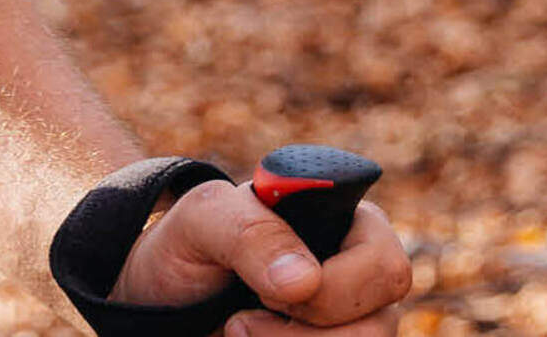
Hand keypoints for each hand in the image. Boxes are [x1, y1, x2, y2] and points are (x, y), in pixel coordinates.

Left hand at [112, 177, 412, 334]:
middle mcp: (361, 279)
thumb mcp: (203, 220)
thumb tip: (306, 281)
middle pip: (379, 324)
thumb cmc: (189, 246)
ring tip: (238, 330)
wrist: (161, 299)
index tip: (270, 290)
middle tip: (246, 316)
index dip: (334, 287)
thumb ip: (251, 232)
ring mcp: (348, 322)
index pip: (386, 266)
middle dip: (305, 333)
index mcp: (351, 226)